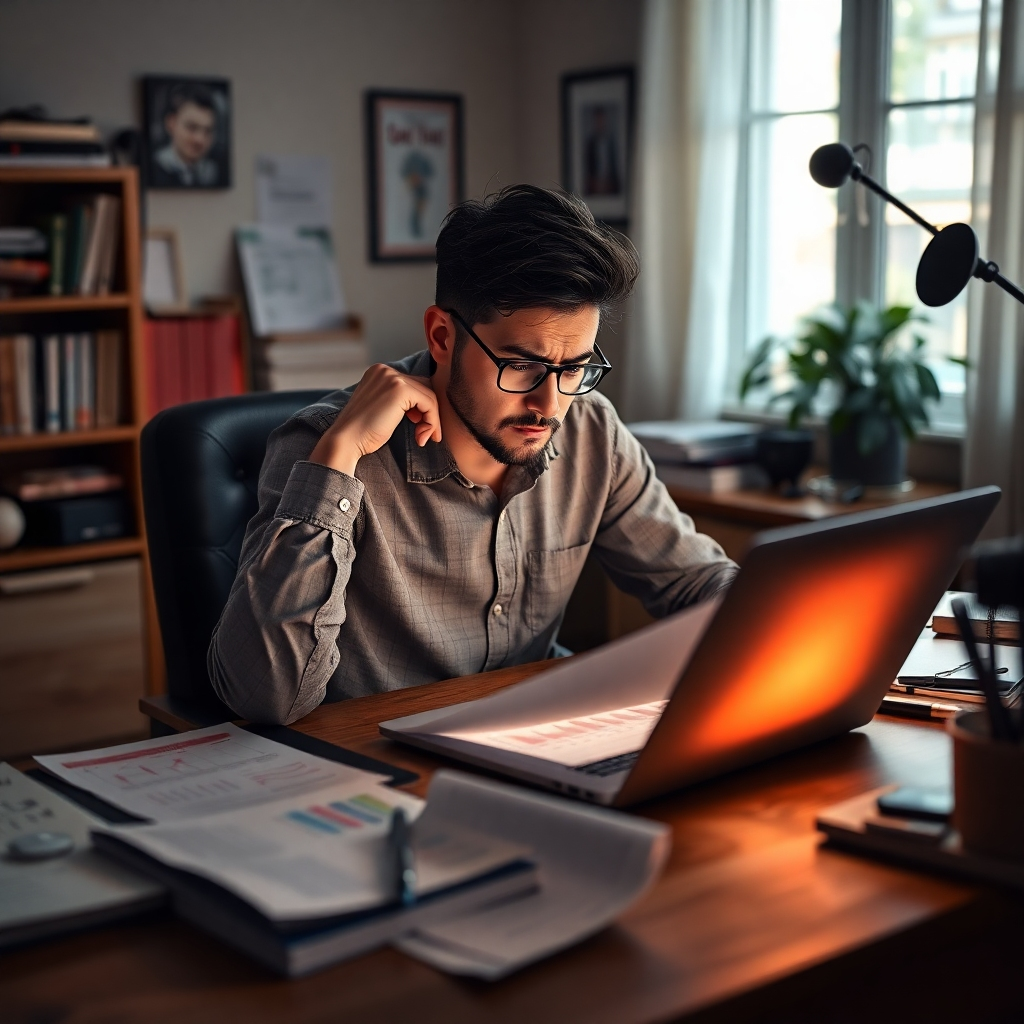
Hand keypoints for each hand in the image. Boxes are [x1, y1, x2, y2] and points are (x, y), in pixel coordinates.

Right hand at [309, 365, 441, 475]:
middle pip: (423, 387)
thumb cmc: (363, 432)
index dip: (421, 408)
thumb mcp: (382, 409)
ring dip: (431, 420)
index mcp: (378, 372)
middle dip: (429, 412)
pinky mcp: (400, 389)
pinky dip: (432, 421)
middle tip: (425, 434)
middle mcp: (385, 370)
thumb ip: (399, 401)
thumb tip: (425, 407)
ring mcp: (392, 377)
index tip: (420, 429)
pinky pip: (429, 402)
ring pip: (429, 395)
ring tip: (422, 437)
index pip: (413, 385)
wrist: (346, 441)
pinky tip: (421, 437)